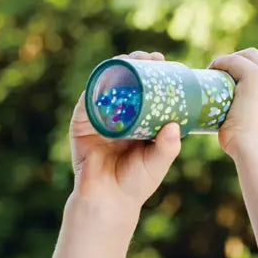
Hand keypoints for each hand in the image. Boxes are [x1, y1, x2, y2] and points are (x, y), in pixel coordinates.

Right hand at [69, 51, 181, 210]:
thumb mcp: (158, 161)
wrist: (109, 201)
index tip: (163, 59)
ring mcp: (98, 117)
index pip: (144, 87)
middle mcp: (117, 114)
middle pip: (124, 81)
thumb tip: (175, 127)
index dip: (151, 71)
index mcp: (137, 119)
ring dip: (115, 68)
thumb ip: (168, 146)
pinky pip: (86, 102)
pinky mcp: (81, 125)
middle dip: (135, 63)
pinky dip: (94, 88)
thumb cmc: (137, 182)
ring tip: (129, 59)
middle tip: (149, 57)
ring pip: (105, 86)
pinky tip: (105, 77)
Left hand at [207, 48, 257, 161]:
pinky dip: (221, 62)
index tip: (255, 70)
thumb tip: (252, 115)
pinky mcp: (255, 75)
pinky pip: (234, 61)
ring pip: (250, 55)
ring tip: (220, 71)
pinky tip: (213, 69)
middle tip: (231, 75)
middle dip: (249, 61)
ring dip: (235, 60)